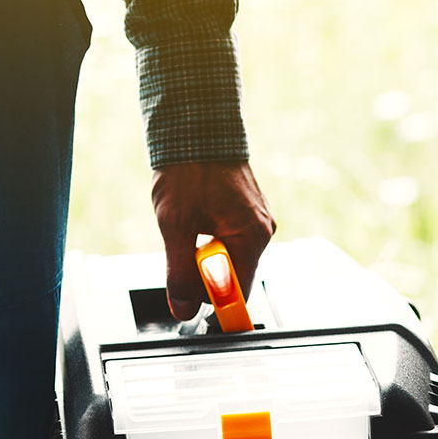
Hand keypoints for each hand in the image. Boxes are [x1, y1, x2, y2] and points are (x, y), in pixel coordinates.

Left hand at [151, 161, 274, 320]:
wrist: (195, 129)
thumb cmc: (188, 171)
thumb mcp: (175, 226)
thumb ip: (180, 273)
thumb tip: (183, 309)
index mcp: (252, 237)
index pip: (238, 292)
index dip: (212, 299)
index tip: (188, 296)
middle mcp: (262, 231)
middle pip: (234, 275)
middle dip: (203, 270)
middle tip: (181, 243)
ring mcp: (258, 220)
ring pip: (229, 256)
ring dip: (203, 251)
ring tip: (187, 222)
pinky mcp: (248, 211)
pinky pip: (231, 238)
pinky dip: (209, 236)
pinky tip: (195, 216)